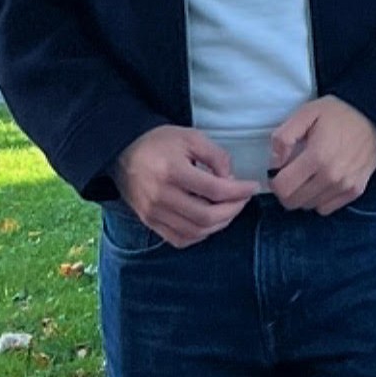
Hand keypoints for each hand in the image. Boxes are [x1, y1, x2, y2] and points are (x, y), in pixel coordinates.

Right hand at [113, 126, 259, 247]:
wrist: (123, 151)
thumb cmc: (160, 141)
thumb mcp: (191, 137)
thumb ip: (215, 155)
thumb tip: (230, 179)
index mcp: (173, 172)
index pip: (214, 190)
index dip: (238, 191)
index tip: (252, 187)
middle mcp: (162, 197)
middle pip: (206, 217)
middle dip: (232, 210)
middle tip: (243, 199)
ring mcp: (154, 213)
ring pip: (195, 232)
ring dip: (219, 225)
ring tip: (229, 210)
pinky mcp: (150, 222)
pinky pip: (179, 239)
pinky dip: (199, 235)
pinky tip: (209, 222)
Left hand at [268, 96, 375, 214]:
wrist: (374, 114)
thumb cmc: (338, 112)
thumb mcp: (306, 113)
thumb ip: (284, 137)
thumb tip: (275, 163)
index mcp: (316, 157)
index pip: (283, 188)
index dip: (274, 181)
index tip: (277, 170)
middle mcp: (331, 177)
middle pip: (294, 202)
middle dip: (286, 190)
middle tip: (290, 173)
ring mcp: (345, 186)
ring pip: (309, 206)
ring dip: (302, 194)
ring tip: (307, 175)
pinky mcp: (356, 191)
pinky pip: (327, 208)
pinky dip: (319, 199)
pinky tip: (321, 182)